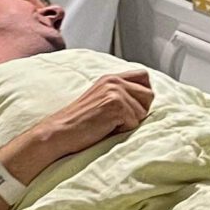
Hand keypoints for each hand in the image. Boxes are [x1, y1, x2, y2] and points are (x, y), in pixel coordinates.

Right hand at [17, 70, 153, 176]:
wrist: (59, 132)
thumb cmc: (80, 123)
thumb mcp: (101, 100)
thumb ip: (120, 95)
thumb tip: (146, 101)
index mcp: (111, 78)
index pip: (144, 77)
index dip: (142, 95)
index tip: (130, 108)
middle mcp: (114, 81)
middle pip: (149, 95)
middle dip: (138, 111)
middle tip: (116, 119)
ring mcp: (115, 92)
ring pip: (143, 112)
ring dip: (129, 123)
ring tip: (108, 124)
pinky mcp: (115, 105)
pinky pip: (134, 123)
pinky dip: (122, 131)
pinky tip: (105, 129)